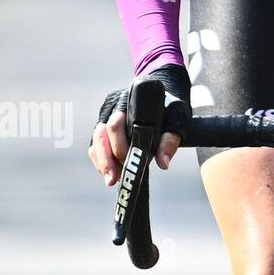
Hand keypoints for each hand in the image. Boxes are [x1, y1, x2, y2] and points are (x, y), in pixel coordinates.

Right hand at [88, 64, 191, 183]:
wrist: (165, 95)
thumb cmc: (171, 107)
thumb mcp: (178, 119)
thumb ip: (170, 140)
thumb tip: (163, 163)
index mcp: (129, 101)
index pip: (115, 123)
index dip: (119, 144)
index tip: (126, 160)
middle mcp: (113, 107)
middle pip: (101, 134)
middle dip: (108, 157)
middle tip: (116, 177)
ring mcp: (106, 117)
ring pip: (96, 141)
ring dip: (102, 162)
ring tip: (111, 180)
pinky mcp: (105, 129)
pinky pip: (96, 146)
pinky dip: (102, 161)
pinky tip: (110, 174)